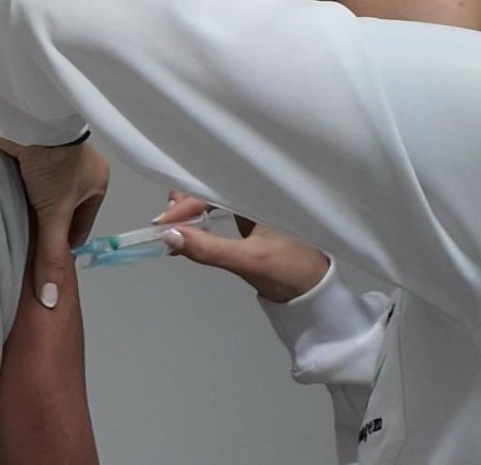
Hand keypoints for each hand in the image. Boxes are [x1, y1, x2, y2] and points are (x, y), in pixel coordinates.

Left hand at [0, 136, 108, 309]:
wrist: (29, 120)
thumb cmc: (53, 166)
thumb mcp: (54, 215)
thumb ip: (51, 256)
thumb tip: (52, 301)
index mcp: (96, 184)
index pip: (80, 226)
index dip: (62, 245)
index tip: (44, 262)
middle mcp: (78, 172)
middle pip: (60, 213)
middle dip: (43, 229)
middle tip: (23, 251)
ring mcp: (54, 161)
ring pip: (41, 198)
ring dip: (28, 211)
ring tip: (11, 234)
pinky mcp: (30, 154)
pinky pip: (26, 183)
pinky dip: (17, 195)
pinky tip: (4, 210)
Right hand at [157, 191, 329, 303]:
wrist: (317, 293)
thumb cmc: (291, 271)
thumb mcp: (247, 260)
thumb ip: (208, 248)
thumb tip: (168, 236)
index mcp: (264, 192)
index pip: (215, 188)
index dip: (186, 203)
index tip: (163, 222)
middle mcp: (259, 192)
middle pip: (213, 187)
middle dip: (186, 201)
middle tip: (163, 220)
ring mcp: (256, 204)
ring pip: (215, 199)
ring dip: (192, 211)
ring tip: (171, 224)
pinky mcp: (253, 218)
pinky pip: (221, 211)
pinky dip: (202, 220)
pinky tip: (188, 232)